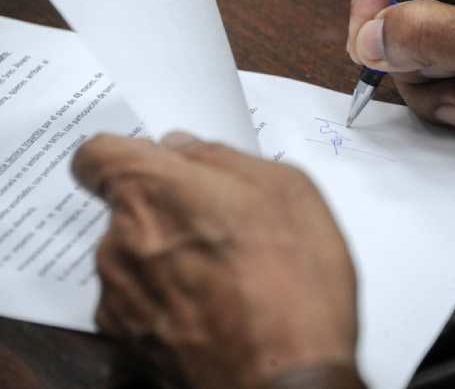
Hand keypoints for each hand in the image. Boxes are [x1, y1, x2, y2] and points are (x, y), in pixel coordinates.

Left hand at [72, 133, 357, 388]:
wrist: (289, 375)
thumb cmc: (295, 286)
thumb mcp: (287, 189)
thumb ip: (223, 157)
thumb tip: (189, 150)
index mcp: (154, 190)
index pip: (97, 155)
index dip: (127, 157)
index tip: (154, 166)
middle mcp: (122, 240)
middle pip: (128, 209)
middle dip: (169, 211)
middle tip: (222, 226)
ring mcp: (120, 293)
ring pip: (137, 255)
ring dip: (170, 256)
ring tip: (229, 273)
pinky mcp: (126, 338)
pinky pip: (140, 300)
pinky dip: (168, 298)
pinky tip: (216, 305)